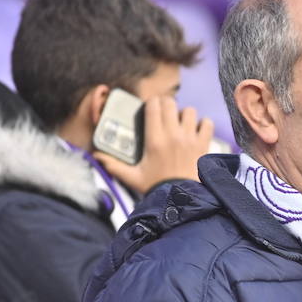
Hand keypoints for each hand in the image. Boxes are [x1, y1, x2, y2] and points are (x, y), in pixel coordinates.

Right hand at [94, 95, 211, 194]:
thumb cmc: (156, 187)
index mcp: (154, 139)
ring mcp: (190, 138)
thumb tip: (95, 156)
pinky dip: (203, 124)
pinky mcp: (203, 145)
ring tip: (180, 123)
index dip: (151, 103)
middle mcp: (172, 135)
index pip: (153, 106)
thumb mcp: (132, 177)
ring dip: (184, 114)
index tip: (150, 108)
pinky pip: (207, 123)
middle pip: (170, 103)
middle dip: (166, 105)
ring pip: (189, 111)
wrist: (182, 198)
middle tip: (164, 114)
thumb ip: (113, 165)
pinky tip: (196, 131)